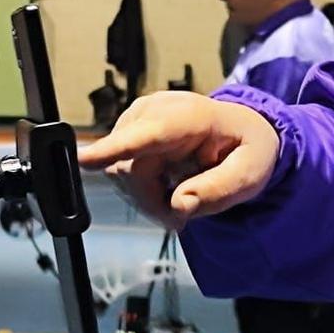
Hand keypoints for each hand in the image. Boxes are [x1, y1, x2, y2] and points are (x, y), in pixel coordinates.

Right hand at [77, 91, 280, 228]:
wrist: (242, 131)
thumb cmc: (248, 149)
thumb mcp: (249, 174)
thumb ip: (218, 190)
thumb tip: (180, 205)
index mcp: (191, 116)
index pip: (148, 133)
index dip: (115, 148)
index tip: (84, 159)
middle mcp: (156, 112)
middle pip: (130, 168)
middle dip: (150, 201)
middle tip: (181, 219)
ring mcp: (138, 120)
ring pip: (121, 174)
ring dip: (147, 198)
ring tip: (180, 198)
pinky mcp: (128, 133)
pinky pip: (120, 172)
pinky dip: (142, 190)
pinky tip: (166, 187)